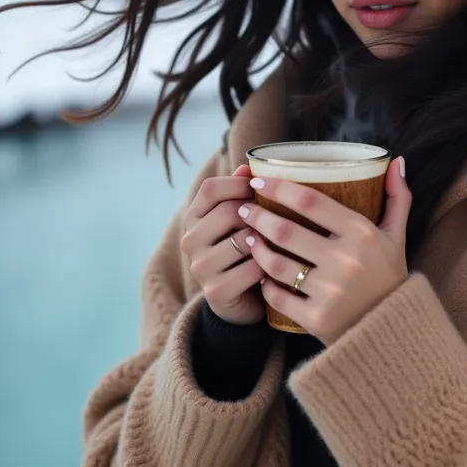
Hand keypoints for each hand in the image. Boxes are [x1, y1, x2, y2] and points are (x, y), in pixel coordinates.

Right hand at [180, 164, 268, 324]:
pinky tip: (273, 268)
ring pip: (243, 240)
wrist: (240, 300)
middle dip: (257, 215)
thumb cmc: (245, 250)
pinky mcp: (216, 290)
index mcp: (193, 217)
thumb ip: (240, 193)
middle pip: (228, 211)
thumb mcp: (240, 220)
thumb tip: (247, 167)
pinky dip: (269, 266)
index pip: (210, 188)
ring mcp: (200, 267)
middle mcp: (190, 241)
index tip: (261, 189)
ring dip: (266, 242)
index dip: (239, 184)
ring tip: (276, 246)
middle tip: (275, 222)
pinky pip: (253, 268)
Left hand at [240, 157, 410, 344]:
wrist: (393, 329)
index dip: (279, 188)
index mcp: (362, 234)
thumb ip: (397, 198)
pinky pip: (279, 297)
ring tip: (248, 237)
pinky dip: (266, 285)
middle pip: (286, 231)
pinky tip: (261, 275)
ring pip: (277, 265)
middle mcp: (346, 262)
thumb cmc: (390, 277)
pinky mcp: (317, 319)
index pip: (311, 203)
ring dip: (257, 248)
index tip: (258, 179)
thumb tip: (396, 161)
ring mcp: (330, 292)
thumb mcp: (397, 236)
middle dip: (258, 216)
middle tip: (244, 208)